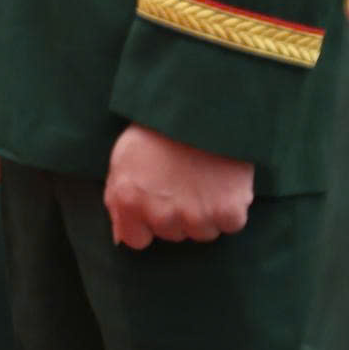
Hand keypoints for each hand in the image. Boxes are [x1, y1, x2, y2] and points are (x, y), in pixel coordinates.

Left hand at [103, 123, 252, 248]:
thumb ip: (117, 201)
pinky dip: (231, 208)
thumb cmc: (157, 132)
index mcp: (129, 202)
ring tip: (202, 180)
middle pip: (172, 235)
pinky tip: (223, 183)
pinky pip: (230, 224)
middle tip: (182, 181)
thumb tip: (120, 238)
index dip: (145, 224)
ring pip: (202, 232)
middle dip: (176, 215)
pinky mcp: (227, 213)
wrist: (199, 109)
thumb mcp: (123, 159)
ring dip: (205, 213)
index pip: (136, 240)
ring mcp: (195, 217)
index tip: (155, 204)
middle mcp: (160, 215)